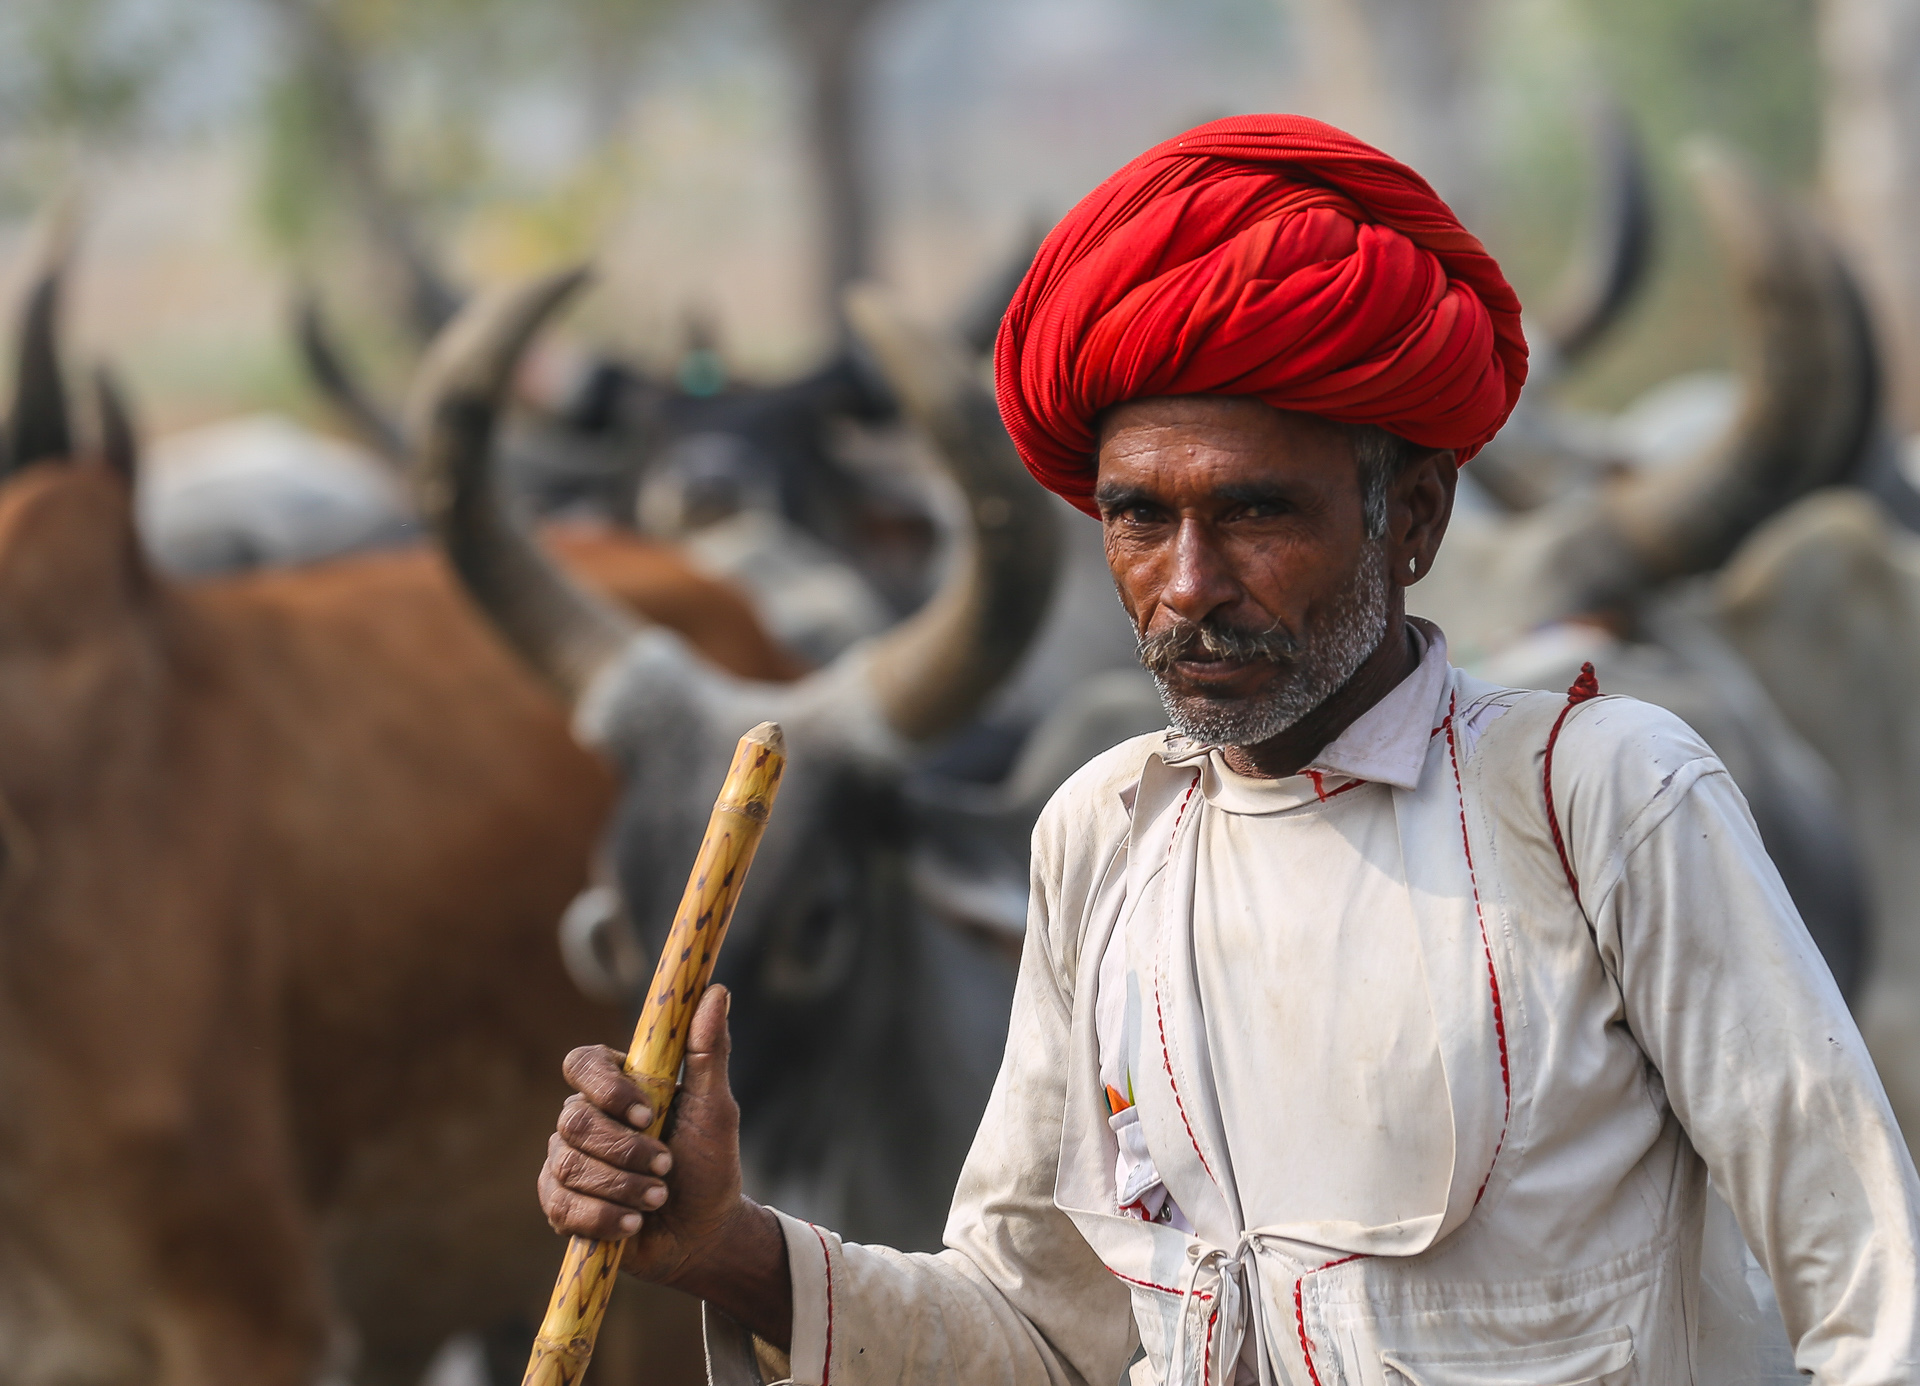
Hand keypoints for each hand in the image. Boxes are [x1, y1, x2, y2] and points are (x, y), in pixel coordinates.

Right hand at [538, 984, 791, 1345]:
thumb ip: (709, 1052)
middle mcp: (585, 1117)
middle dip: (625, 1151)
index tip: (647, 1114)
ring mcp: (567, 1161)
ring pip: (568, 1165)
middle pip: (575, 1121)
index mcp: (616, 1085)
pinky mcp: (561, 1204)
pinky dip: (601, 1217)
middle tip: (665, 1168)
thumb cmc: (709, 1163)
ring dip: (621, 1186)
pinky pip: (560, 1205)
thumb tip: (716, 991)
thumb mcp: (715, 1108)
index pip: (581, 1064)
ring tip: (657, 1198)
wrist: (704, 1232)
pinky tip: (631, 1223)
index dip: (606, 1089)